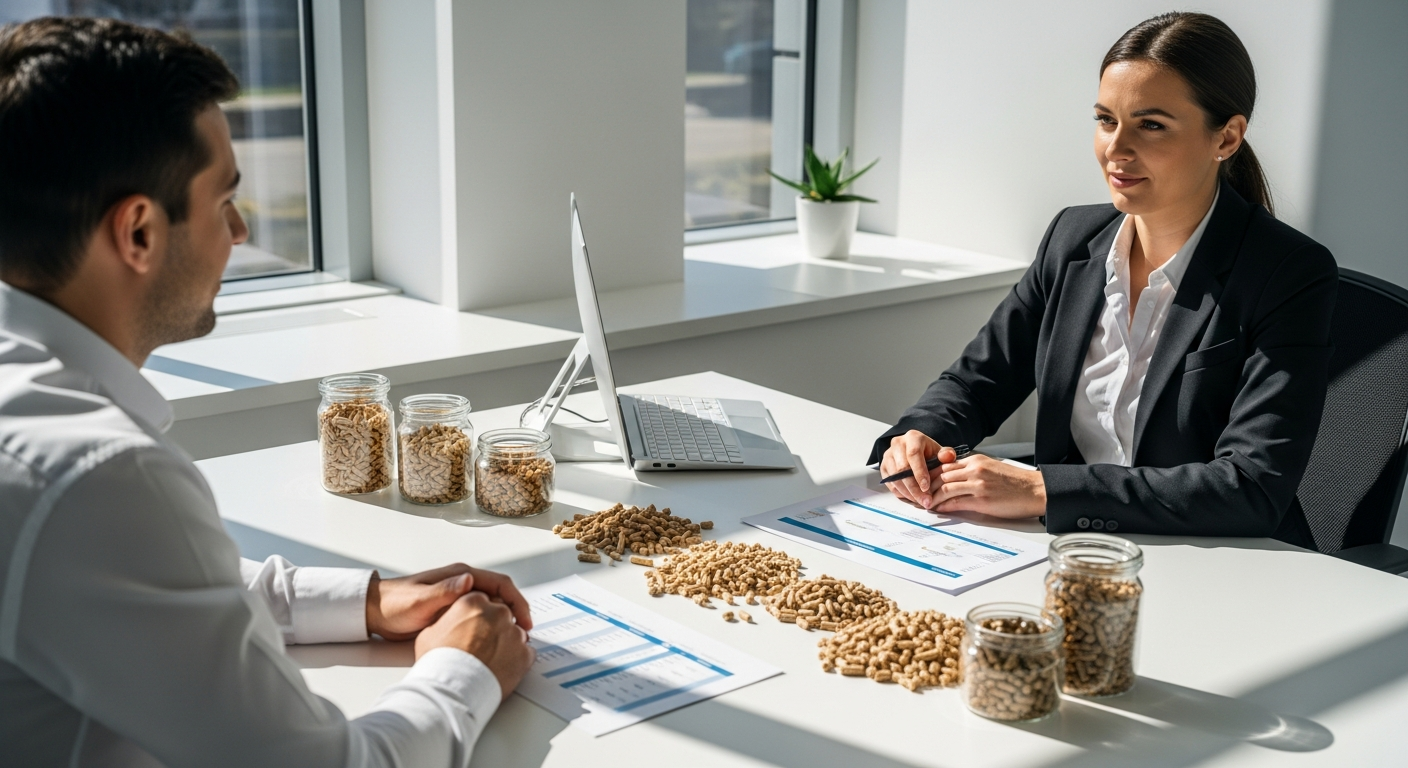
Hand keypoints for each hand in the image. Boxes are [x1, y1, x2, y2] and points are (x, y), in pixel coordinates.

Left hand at [366, 563, 533, 640]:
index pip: (501, 583)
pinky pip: (481, 616)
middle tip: (523, 635)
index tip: (524, 622)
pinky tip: (493, 640)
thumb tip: (470, 581)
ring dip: (505, 621)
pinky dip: (492, 626)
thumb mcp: (420, 600)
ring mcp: (459, 596)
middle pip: (502, 595)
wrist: (375, 612)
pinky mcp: (454, 611)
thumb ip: (445, 591)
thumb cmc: (395, 604)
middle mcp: (463, 583)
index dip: (517, 601)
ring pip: (493, 606)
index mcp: (461, 576)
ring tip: (512, 640)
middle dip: (516, 613)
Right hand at [416, 591, 535, 700]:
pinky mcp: (524, 654)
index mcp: (474, 602)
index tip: (476, 626)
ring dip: (506, 644)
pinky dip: (517, 660)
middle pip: (502, 615)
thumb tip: (452, 622)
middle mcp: (497, 613)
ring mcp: (513, 633)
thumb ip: (448, 620)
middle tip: (483, 646)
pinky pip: (526, 653)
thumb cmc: (438, 663)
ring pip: (515, 633)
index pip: (483, 601)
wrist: (452, 690)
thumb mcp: (431, 632)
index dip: (478, 616)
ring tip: (491, 661)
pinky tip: (502, 669)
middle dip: (494, 628)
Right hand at [880, 430, 955, 508]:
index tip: (926, 488)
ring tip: (920, 502)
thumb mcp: (941, 452)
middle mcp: (897, 444)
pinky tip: (912, 498)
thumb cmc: (930, 454)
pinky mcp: (884, 467)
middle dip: (914, 488)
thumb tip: (947, 456)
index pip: (913, 454)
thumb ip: (947, 455)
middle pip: (902, 468)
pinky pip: (890, 483)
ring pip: (894, 478)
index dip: (919, 472)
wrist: (918, 452)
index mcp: (913, 437)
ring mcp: (888, 455)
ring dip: (908, 493)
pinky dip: (901, 493)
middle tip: (925, 501)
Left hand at [928, 454, 1046, 517]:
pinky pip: (956, 502)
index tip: (924, 482)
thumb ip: (972, 472)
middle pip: (941, 475)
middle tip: (919, 494)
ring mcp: (978, 484)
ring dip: (933, 497)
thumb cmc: (1015, 482)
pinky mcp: (982, 500)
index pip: (945, 465)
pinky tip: (939, 509)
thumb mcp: (991, 468)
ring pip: (945, 488)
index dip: (931, 474)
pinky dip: (944, 506)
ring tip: (926, 504)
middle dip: (927, 485)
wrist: (1035, 490)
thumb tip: (954, 481)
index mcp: (975, 460)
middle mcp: (974, 469)